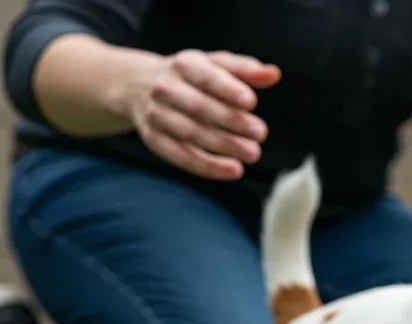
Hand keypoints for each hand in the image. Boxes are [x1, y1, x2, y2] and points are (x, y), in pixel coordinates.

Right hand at [128, 50, 280, 179]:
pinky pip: (182, 157)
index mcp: (183, 65)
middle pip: (199, 107)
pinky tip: (234, 170)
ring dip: (224, 145)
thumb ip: (245, 70)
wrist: (138, 85)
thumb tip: (273, 74)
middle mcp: (165, 89)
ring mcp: (156, 115)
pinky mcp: (154, 140)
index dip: (228, 89)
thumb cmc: (191, 76)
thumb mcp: (214, 64)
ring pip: (191, 133)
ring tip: (253, 153)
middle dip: (231, 121)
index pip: (206, 77)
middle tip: (261, 133)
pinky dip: (208, 166)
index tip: (252, 102)